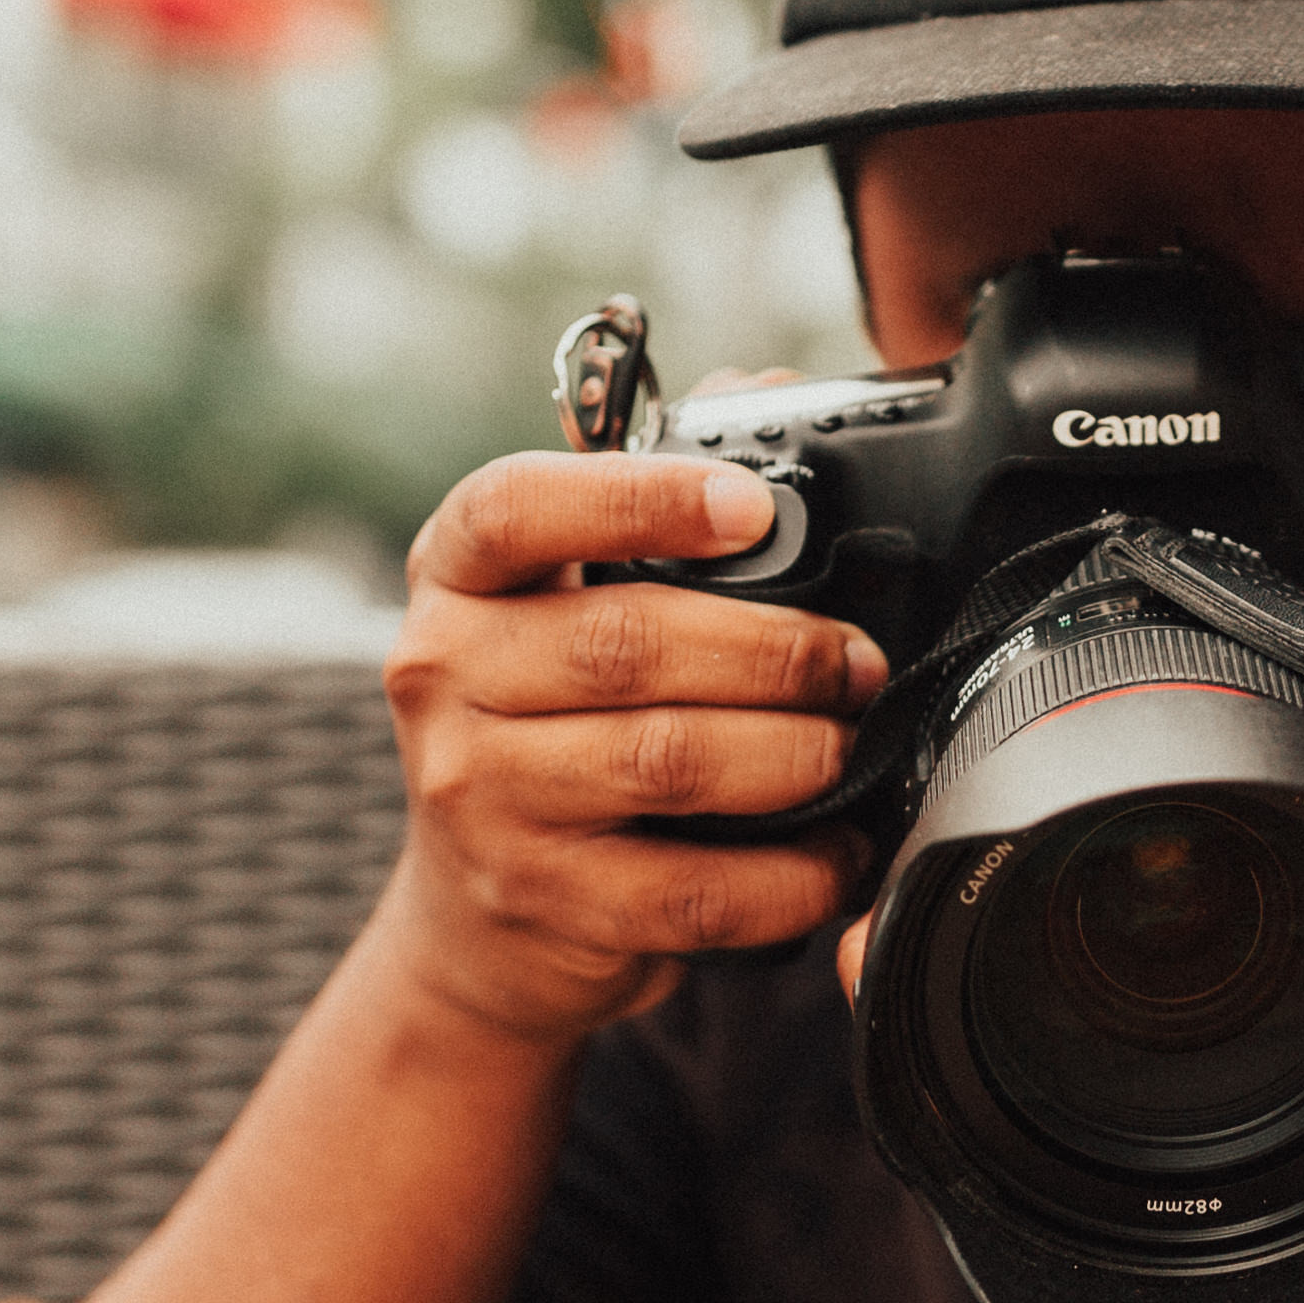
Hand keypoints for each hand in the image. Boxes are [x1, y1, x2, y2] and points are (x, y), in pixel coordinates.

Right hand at [379, 452, 885, 1045]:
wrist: (476, 912)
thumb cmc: (546, 721)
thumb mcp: (560, 599)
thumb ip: (649, 498)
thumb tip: (758, 390)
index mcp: (456, 577)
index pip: (516, 511)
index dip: (641, 498)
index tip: (754, 505)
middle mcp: (445, 677)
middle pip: (628, 643)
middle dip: (777, 649)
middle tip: (858, 660)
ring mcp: (484, 798)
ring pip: (668, 760)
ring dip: (795, 751)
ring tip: (852, 742)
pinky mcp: (543, 901)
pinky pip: (693, 887)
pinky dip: (789, 874)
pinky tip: (836, 852)